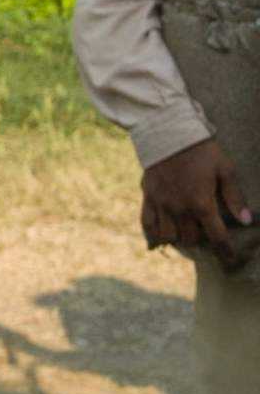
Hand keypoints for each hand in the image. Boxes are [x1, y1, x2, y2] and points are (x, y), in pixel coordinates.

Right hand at [143, 137, 252, 267]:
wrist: (168, 132)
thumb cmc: (202, 150)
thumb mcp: (225, 169)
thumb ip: (234, 197)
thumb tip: (246, 221)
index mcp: (202, 203)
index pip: (217, 237)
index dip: (226, 252)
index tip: (230, 261)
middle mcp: (180, 209)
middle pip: (191, 239)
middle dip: (202, 242)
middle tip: (208, 238)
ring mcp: (161, 204)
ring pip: (168, 236)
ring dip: (179, 239)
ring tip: (186, 234)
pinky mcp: (147, 197)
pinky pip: (146, 223)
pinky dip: (153, 234)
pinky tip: (159, 237)